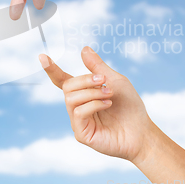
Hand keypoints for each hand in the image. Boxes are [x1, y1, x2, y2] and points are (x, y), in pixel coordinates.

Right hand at [39, 46, 154, 163]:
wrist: (142, 131)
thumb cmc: (129, 106)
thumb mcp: (115, 80)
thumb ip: (98, 67)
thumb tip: (84, 49)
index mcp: (83, 94)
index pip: (62, 81)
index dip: (52, 69)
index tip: (42, 57)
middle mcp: (78, 107)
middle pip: (67, 87)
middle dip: (85, 80)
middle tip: (103, 81)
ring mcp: (78, 122)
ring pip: (71, 99)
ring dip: (92, 92)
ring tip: (109, 94)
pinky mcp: (82, 134)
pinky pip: (78, 113)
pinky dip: (94, 104)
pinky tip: (108, 104)